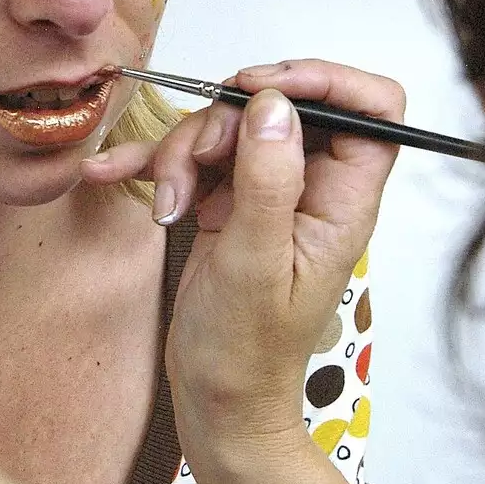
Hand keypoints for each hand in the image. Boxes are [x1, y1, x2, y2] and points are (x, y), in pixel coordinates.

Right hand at [82, 60, 402, 479]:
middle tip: (197, 160)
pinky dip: (153, 163)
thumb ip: (269, 180)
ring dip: (182, 151)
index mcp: (343, 201)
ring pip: (229, 126)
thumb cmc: (247, 352)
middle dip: (226, 120)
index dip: (325, 81)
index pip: (372, 110)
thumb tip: (276, 107)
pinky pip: (192, 159)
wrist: (217, 402)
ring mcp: (267, 191)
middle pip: (283, 106)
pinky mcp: (227, 201)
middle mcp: (312, 188)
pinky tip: (112, 170)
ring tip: (167, 203)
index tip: (262, 90)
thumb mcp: (256, 264)